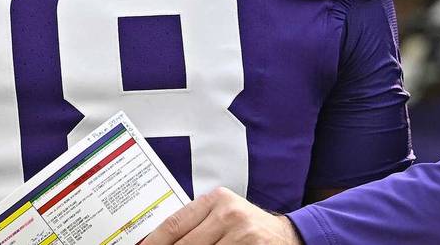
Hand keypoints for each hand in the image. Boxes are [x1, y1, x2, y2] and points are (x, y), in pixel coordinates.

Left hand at [142, 187, 301, 244]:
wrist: (285, 236)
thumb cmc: (247, 227)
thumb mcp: (221, 216)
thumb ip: (194, 224)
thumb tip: (157, 240)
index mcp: (216, 200)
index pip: (174, 224)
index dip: (154, 242)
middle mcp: (229, 214)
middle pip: (185, 244)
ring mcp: (242, 234)